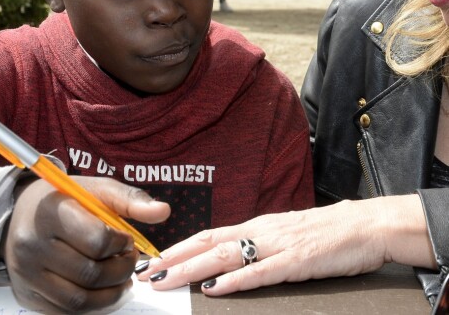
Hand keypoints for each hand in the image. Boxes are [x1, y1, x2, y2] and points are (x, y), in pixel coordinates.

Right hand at [3, 176, 169, 312]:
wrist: (20, 214)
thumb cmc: (65, 199)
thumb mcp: (96, 189)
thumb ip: (129, 199)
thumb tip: (163, 212)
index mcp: (51, 211)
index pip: (96, 239)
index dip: (120, 243)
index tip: (126, 239)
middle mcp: (32, 245)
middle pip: (90, 273)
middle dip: (121, 270)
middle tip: (129, 260)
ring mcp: (27, 274)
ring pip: (79, 300)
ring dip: (111, 293)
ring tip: (121, 278)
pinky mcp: (27, 295)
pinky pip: (65, 312)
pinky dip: (92, 306)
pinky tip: (102, 290)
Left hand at [138, 196, 432, 295]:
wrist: (363, 224)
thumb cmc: (324, 232)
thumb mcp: (283, 234)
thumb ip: (258, 244)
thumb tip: (230, 258)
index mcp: (256, 226)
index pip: (209, 235)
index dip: (180, 247)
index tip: (156, 260)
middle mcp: (260, 231)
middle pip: (208, 244)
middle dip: (175, 259)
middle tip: (148, 273)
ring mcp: (277, 245)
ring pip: (226, 256)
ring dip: (192, 268)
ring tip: (167, 279)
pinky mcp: (297, 261)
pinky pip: (260, 272)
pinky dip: (234, 281)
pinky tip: (215, 288)